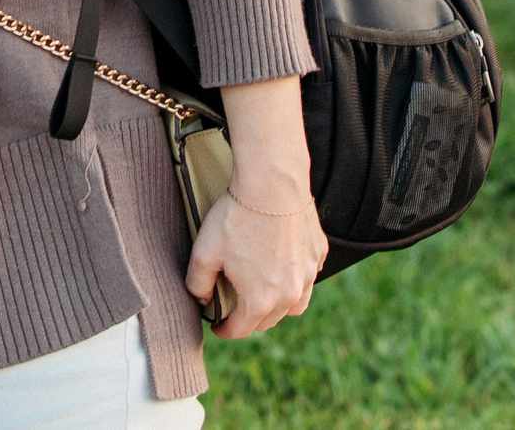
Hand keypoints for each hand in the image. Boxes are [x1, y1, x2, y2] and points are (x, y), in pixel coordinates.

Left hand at [184, 74, 325, 337]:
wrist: (273, 185)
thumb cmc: (237, 219)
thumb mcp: (204, 252)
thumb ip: (197, 284)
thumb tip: (201, 300)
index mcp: (260, 302)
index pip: (240, 329)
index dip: (224, 329)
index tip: (217, 325)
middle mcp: (289, 296)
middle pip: (267, 321)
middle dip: (249, 319)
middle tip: (235, 307)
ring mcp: (307, 276)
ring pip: (293, 305)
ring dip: (276, 305)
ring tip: (262, 293)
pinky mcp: (317, 255)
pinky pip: (306, 276)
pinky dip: (294, 278)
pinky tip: (281, 264)